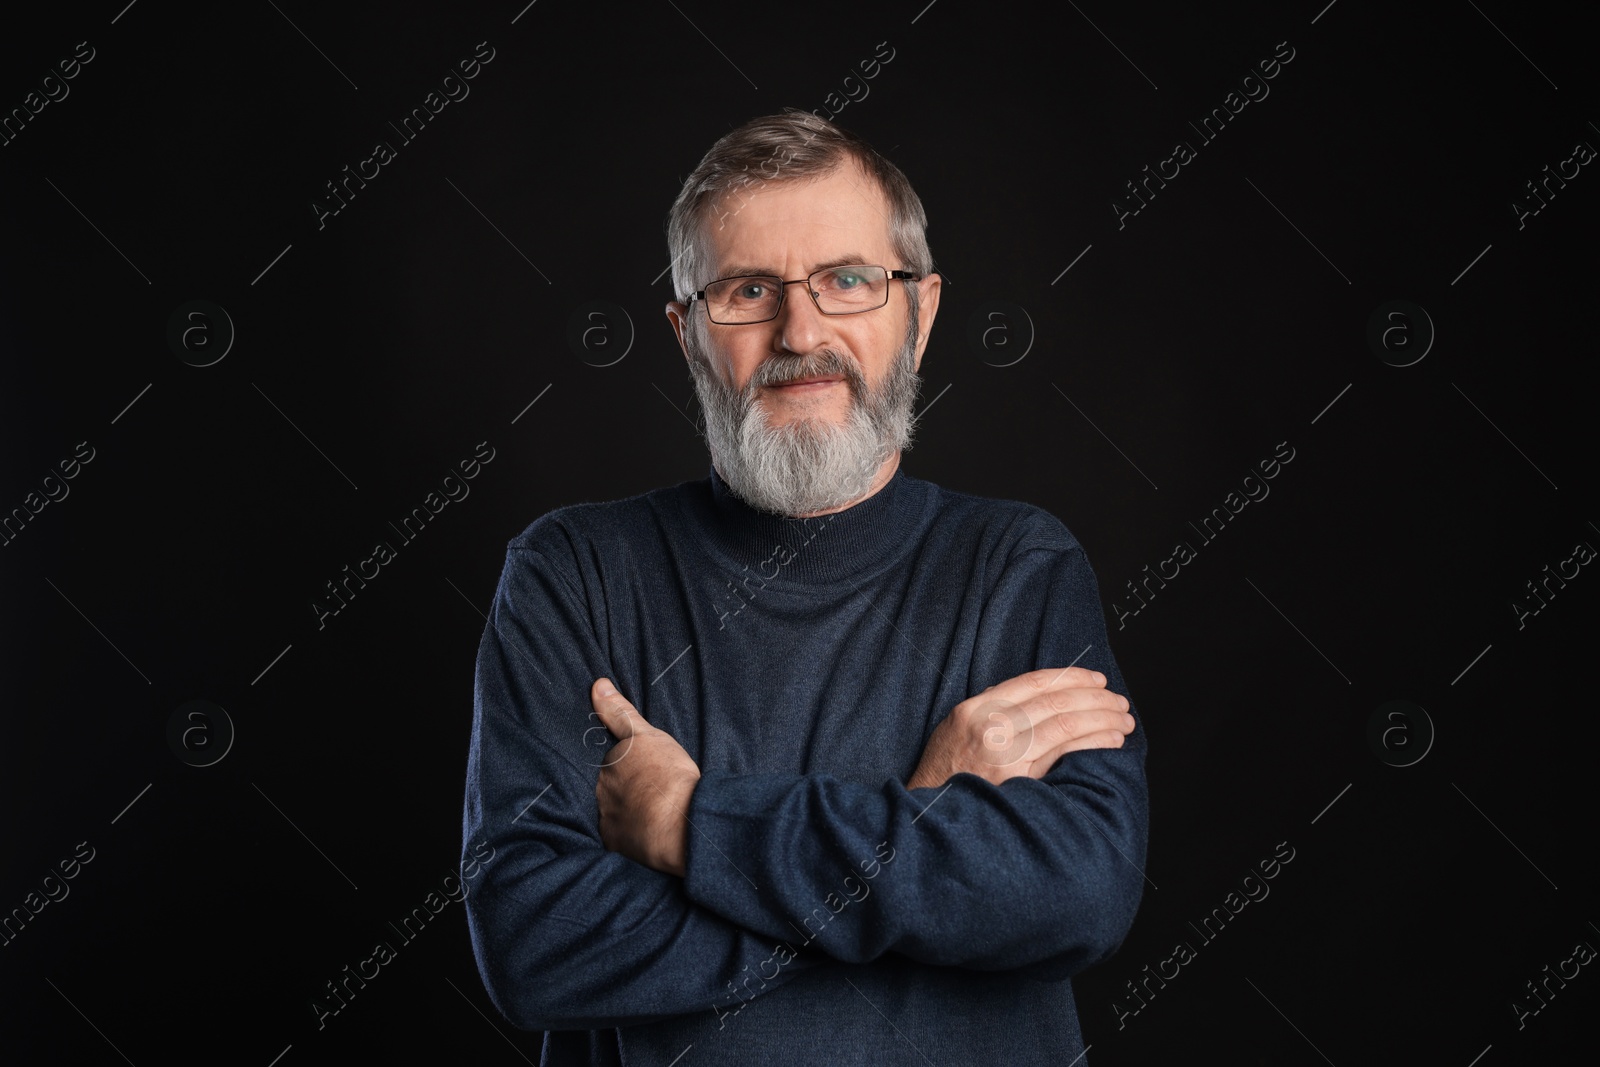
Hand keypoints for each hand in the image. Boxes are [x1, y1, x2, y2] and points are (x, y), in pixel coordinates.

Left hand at [590, 677, 701, 876]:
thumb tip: (597, 685)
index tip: (644, 770)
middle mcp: (601, 793)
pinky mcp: (616, 845)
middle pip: (610, 788)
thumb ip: (620, 712)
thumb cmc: (667, 777)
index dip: (629, 766)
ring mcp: (607, 820)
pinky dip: (630, 834)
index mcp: (609, 766)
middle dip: (624, 789)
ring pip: (614, 812)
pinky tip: (646, 832)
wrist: (680, 825)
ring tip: (650, 813)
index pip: (613, 763)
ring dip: (627, 811)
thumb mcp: (647, 735)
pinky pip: (620, 837)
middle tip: (649, 791)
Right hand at [906, 667, 1133, 789]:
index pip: (1034, 682)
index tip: (1097, 680)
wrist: (929, 818)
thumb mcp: (956, 732)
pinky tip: (1111, 740)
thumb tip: (1036, 700)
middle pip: (1055, 700)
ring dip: (1102, 718)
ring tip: (1123, 721)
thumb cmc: (946, 778)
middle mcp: (989, 725)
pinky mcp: (1018, 777)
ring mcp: (1003, 751)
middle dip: (1095, 698)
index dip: (1072, 677)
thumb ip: (991, 713)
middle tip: (1119, 702)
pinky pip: (1065, 750)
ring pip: (1065, 722)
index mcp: (975, 708)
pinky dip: (1093, 741)